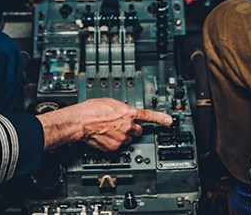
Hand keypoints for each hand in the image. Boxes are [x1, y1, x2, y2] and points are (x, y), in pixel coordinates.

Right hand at [37, 98, 172, 150]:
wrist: (81, 121)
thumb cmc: (91, 110)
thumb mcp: (110, 102)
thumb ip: (121, 109)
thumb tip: (123, 112)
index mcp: (128, 112)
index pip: (149, 115)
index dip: (161, 118)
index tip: (169, 121)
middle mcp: (128, 125)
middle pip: (138, 130)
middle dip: (133, 128)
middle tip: (121, 125)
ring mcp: (122, 137)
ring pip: (129, 139)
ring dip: (123, 136)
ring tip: (110, 130)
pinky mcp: (115, 147)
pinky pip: (120, 146)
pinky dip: (115, 143)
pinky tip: (106, 136)